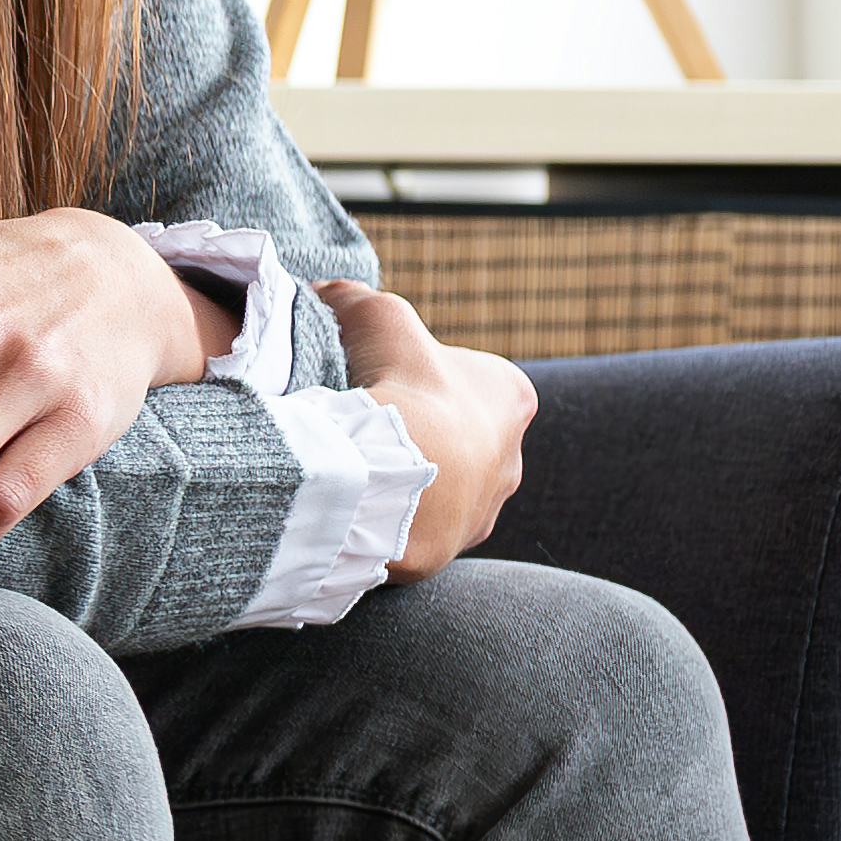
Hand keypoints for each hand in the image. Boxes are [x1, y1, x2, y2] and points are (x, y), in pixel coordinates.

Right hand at [327, 282, 534, 580]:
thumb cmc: (403, 390)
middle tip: (365, 429)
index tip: (379, 382)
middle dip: (418, 434)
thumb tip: (328, 292)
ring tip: (355, 470)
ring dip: (405, 480)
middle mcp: (512, 458)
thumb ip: (357, 299)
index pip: (468, 383)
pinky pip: (415, 529)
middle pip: (456, 440)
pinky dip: (389, 518)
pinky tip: (356, 504)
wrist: (393, 474)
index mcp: (511, 397)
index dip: (418, 379)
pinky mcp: (450, 549)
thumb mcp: (381, 318)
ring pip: (438, 490)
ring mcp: (482, 509)